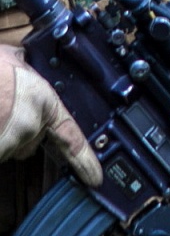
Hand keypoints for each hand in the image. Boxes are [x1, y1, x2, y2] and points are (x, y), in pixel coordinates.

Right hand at [0, 44, 101, 186]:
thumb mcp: (13, 57)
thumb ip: (26, 69)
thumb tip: (25, 64)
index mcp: (44, 102)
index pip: (71, 137)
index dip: (85, 160)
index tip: (95, 178)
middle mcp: (31, 126)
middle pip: (29, 140)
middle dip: (18, 129)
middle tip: (2, 106)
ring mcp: (10, 142)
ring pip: (7, 146)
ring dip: (1, 132)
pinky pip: (0, 149)